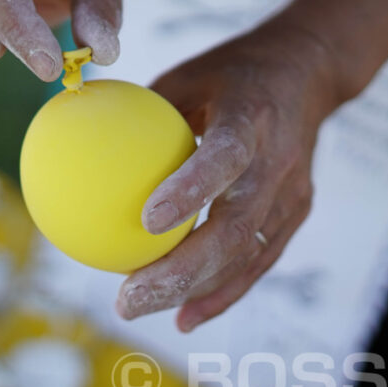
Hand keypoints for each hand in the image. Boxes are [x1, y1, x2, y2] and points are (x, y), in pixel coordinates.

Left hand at [115, 20, 341, 330]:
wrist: (309, 71)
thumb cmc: (230, 72)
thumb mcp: (186, 75)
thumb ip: (142, 112)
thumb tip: (78, 146)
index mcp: (251, 115)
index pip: (226, 156)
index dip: (192, 190)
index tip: (146, 221)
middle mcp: (279, 158)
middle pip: (236, 226)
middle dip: (182, 270)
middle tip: (128, 296)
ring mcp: (293, 190)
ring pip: (247, 254)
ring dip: (193, 289)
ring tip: (140, 307)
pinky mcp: (297, 211)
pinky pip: (258, 260)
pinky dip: (222, 291)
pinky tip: (184, 315)